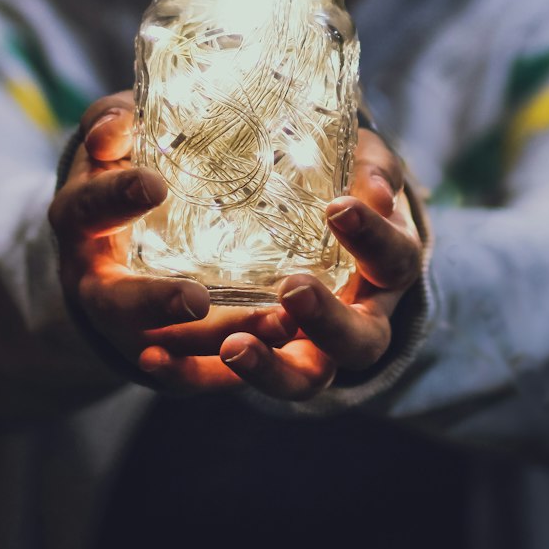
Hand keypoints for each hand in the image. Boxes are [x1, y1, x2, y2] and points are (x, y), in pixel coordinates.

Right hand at [49, 92, 292, 390]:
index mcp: (80, 220)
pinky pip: (190, 374)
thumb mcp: (117, 136)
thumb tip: (111, 128)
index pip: (86, 209)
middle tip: (197, 298)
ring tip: (274, 321)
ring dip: (214, 340)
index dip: (114, 197)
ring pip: (162, 345)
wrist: (113, 236)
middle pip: (112, 302)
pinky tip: (277, 348)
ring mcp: (126, 326)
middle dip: (153, 303)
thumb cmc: (124, 169)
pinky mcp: (162, 353)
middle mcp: (95, 280)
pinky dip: (228, 371)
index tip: (155, 183)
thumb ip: (116, 122)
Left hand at [141, 126, 423, 401]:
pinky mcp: (259, 357)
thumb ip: (369, 168)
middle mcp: (359, 320)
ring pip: (304, 378)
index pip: (393, 259)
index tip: (336, 207)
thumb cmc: (345, 188)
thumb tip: (373, 188)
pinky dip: (192, 373)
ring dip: (269, 368)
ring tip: (233, 346)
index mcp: (387, 269)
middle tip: (293, 288)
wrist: (316, 229)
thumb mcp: (362, 166)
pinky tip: (155, 355)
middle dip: (328, 321)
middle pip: (359, 342)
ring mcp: (310, 348)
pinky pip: (229, 381)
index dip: (371, 239)